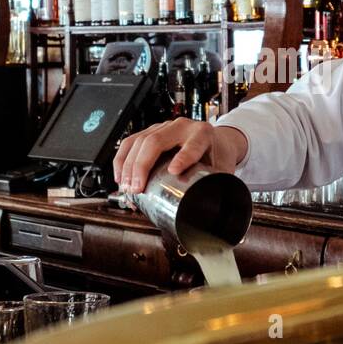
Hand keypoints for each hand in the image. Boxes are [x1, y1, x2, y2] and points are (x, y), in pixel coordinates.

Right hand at [113, 119, 248, 193]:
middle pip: (156, 141)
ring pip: (139, 141)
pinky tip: (120, 176)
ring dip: (128, 165)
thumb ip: (220, 189)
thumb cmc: (217, 156)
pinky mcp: (151, 131)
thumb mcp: (223, 170)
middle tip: (137, 189)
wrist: (215, 140)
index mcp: (203, 134)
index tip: (174, 171)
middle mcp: (182, 127)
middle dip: (142, 166)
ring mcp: (164, 127)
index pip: (193, 144)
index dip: (183, 157)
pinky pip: (131, 142)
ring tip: (126, 187)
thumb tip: (213, 216)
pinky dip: (121, 159)